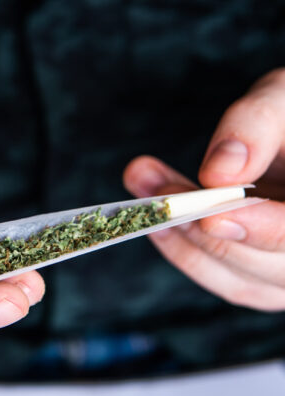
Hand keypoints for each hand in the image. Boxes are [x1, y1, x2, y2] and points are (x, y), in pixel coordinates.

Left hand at [123, 68, 284, 311]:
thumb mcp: (284, 97)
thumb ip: (256, 126)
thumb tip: (218, 173)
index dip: (262, 229)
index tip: (211, 216)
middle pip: (265, 263)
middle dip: (202, 226)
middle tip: (156, 186)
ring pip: (236, 277)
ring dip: (182, 236)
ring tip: (144, 189)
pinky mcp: (263, 278)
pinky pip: (222, 277)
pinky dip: (183, 248)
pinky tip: (156, 217)